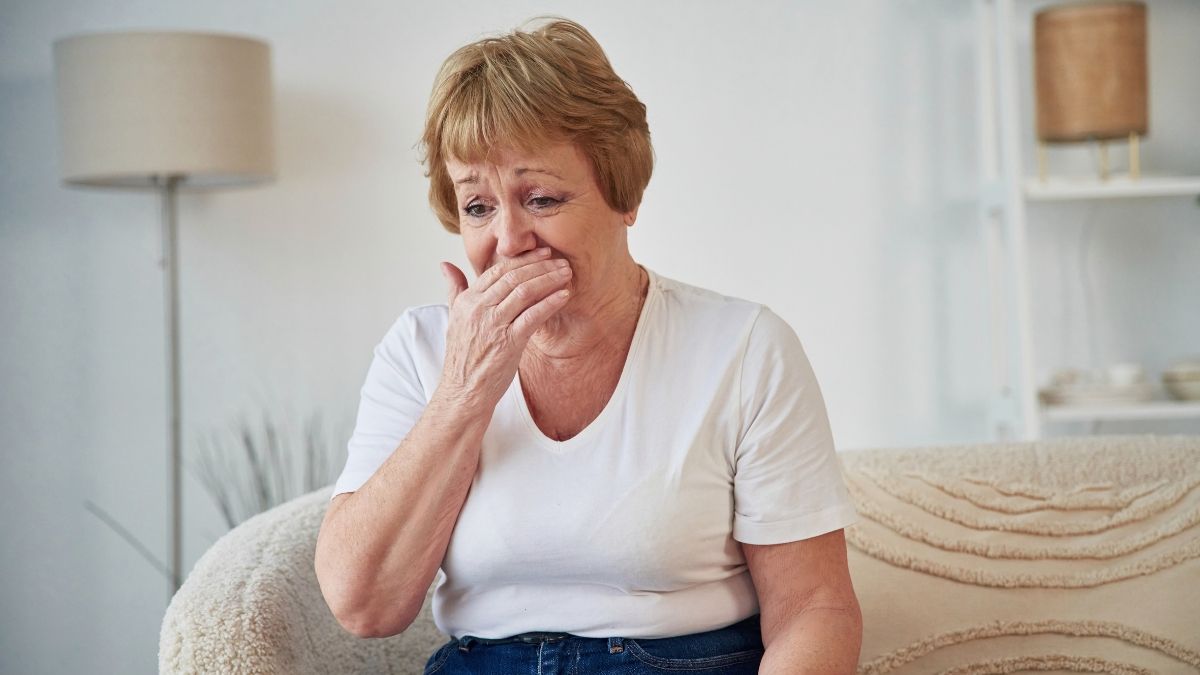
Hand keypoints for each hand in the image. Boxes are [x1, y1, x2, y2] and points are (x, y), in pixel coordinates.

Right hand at [436, 247, 571, 413]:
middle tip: (560, 260)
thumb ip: (454, 290)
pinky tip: (564, 295)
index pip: (497, 270)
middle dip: (540, 265)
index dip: (522, 259)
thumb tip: (445, 265)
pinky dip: (550, 303)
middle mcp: (479, 309)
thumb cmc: (463, 357)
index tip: (541, 252)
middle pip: (513, 277)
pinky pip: (532, 316)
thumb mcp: (454, 318)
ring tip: (566, 274)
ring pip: (524, 292)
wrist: (462, 392)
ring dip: (549, 280)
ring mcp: (493, 325)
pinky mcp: (508, 343)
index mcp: (467, 301)